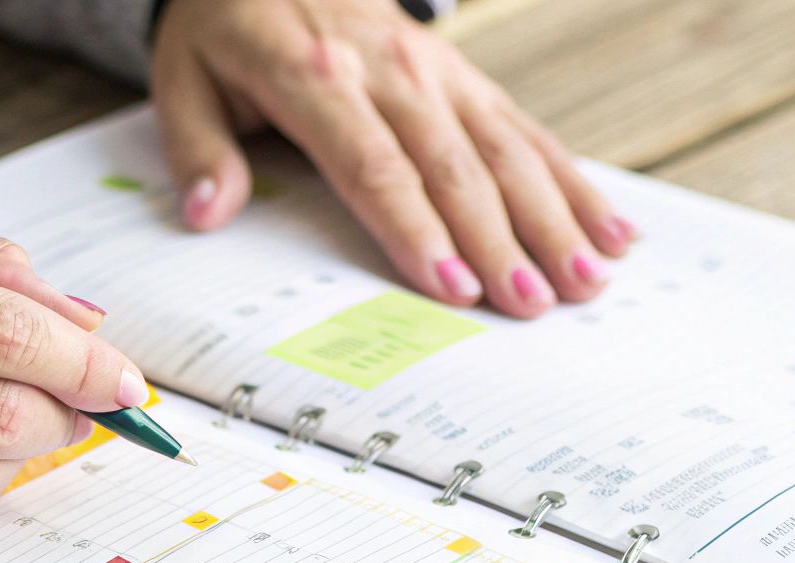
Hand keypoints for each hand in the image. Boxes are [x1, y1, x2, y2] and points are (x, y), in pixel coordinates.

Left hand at [150, 0, 635, 317]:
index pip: (374, 165)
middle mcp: (389, 70)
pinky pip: (523, 128)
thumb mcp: (185, 79)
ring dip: (551, 217)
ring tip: (586, 279)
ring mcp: (435, 70)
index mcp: (315, 76)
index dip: (417, 230)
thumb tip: (208, 214)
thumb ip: (199, 150)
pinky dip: (571, 179)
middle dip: (500, 240)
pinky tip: (610, 226)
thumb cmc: (225, 27)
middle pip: (454, 166)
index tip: (451, 288)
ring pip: (504, 148)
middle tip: (533, 304)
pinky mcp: (462, 75)